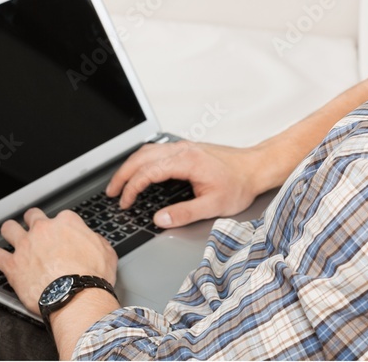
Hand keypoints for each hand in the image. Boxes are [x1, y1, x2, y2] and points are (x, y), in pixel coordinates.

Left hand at [0, 208, 117, 315]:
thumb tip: (92, 241)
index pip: (61, 216)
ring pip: (9, 229)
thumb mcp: (106, 253)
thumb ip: (95, 241)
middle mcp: (43, 230)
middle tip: (35, 232)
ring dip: (9, 232)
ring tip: (10, 237)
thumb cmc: (92, 278)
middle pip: (32, 216)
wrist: (77, 297)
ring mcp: (26, 246)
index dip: (60, 226)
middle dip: (32, 222)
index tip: (60, 235)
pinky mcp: (12, 265)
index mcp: (66, 223)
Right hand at [106, 141, 263, 227]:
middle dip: (123, 175)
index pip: (148, 172)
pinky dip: (142, 160)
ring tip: (120, 183)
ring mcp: (183, 146)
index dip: (132, 188)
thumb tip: (159, 219)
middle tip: (111, 193)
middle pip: (141, 157)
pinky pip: (156, 150)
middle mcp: (182, 149)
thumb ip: (184, 213)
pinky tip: (140, 170)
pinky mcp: (186, 149)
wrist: (256, 167)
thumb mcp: (213, 205)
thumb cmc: (239, 184)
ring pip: (147, 151)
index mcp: (186, 161)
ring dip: (130, 166)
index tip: (124, 202)